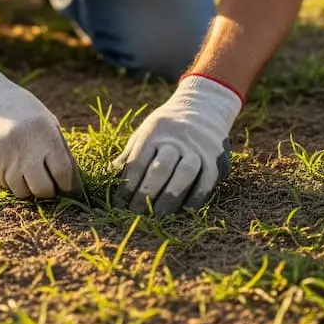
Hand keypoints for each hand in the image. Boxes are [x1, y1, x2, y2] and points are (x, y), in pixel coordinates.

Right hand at [0, 55, 82, 199]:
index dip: (68, 185)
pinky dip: (7, 177)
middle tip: (46, 181)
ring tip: (23, 165)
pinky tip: (4, 158)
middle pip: (42, 189)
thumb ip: (59, 150)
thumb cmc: (19, 109)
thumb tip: (73, 185)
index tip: (68, 187)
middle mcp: (23, 148)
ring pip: (21, 191)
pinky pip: (1, 184)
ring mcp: (0, 157)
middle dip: (48, 190)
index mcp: (44, 134)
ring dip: (26, 185)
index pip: (63, 174)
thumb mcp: (46, 121)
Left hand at [112, 75, 241, 215]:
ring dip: (170, 197)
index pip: (138, 161)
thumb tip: (108, 176)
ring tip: (158, 216)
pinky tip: (184, 210)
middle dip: (146, 194)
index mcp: (155, 131)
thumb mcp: (146, 131)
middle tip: (135, 213)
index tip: (118, 204)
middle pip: (160, 168)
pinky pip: (206, 180)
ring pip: (184, 173)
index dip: (127, 185)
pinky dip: (196, 197)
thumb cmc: (167, 126)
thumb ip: (130, 154)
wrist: (204, 107)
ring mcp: (198, 147)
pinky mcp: (215, 157)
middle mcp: (177, 138)